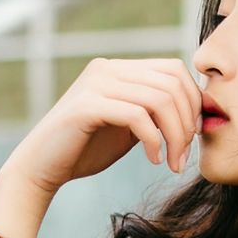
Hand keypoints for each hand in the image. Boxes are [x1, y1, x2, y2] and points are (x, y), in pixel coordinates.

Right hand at [3, 56, 201, 193]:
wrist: (42, 168)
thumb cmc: (86, 150)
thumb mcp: (129, 126)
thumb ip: (153, 111)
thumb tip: (196, 108)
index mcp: (118, 69)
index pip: (174, 70)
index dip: (193, 102)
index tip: (194, 136)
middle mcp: (107, 69)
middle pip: (172, 83)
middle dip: (187, 122)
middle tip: (184, 156)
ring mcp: (95, 84)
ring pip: (159, 99)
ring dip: (175, 136)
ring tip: (172, 162)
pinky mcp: (86, 106)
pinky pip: (137, 116)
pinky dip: (153, 140)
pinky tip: (153, 160)